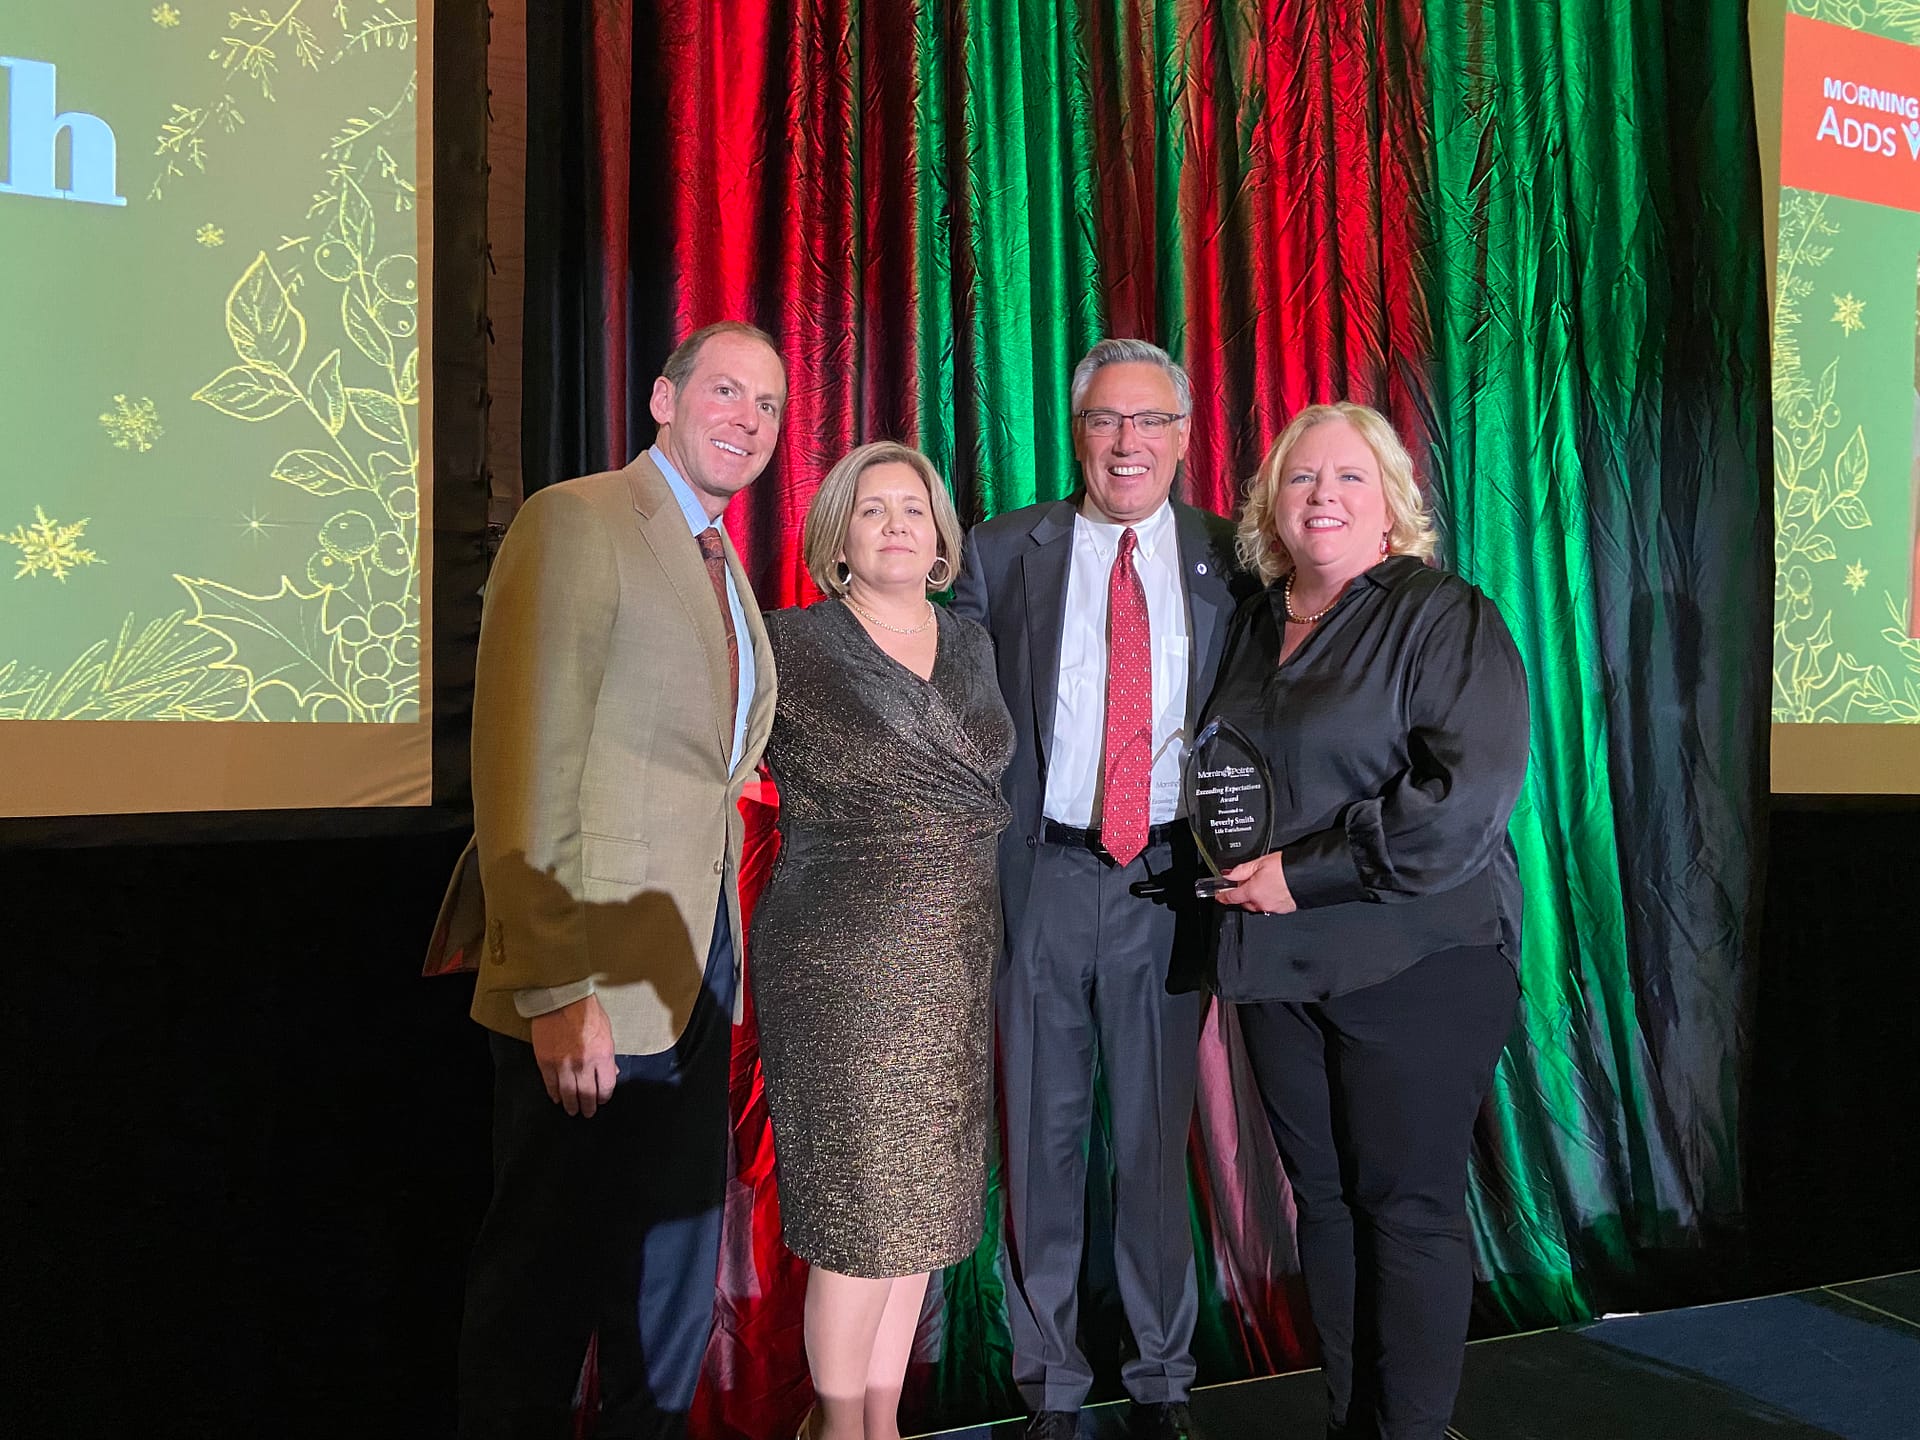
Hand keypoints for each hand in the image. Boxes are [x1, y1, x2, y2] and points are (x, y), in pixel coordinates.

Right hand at [530, 993, 617, 1116]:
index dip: (604, 1097)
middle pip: (587, 1095)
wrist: (562, 1001)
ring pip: (568, 1094)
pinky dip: (554, 1095)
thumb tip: (611, 1073)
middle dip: (588, 1107)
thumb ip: (608, 1057)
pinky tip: (557, 1099)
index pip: (606, 1087)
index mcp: (602, 1056)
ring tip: (573, 1111)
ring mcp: (564, 1066)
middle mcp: (584, 1065)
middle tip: (587, 1113)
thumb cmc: (588, 1013)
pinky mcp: (546, 1063)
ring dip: (571, 1105)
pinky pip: (551, 1085)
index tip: (602, 1100)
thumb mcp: (607, 1033)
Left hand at [1212, 852, 1297, 914]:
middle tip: (1247, 881)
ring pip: (1258, 905)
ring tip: (1264, 883)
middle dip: (1243, 894)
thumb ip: (1242, 870)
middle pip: (1245, 902)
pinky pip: (1270, 906)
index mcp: (1252, 892)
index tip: (1219, 895)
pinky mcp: (1284, 910)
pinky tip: (1274, 889)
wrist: (1309, 876)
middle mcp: (1261, 904)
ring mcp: (1273, 908)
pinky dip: (1268, 899)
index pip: (1232, 897)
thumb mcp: (1260, 862)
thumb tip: (1229, 875)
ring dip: (1256, 897)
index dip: (1223, 896)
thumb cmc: (1287, 868)